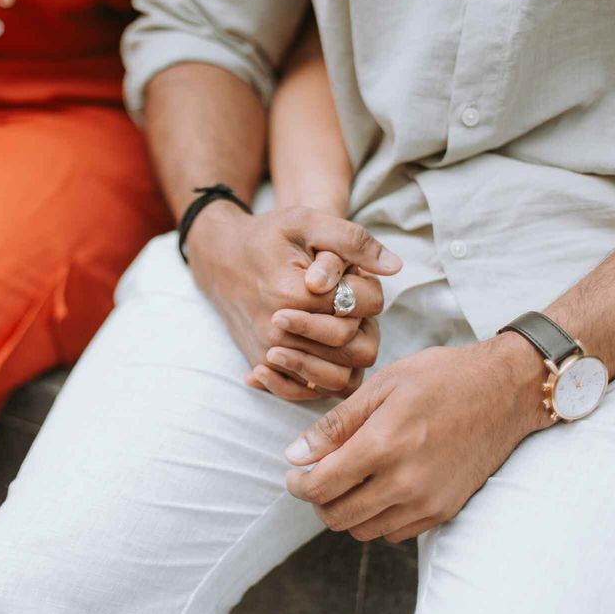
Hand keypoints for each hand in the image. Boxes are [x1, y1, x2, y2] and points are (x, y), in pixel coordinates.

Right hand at [187, 203, 399, 396]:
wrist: (220, 258)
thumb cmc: (267, 237)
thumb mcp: (306, 221)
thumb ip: (352, 240)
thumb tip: (394, 266)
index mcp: (295, 294)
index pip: (362, 306)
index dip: (369, 290)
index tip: (353, 276)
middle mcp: (280, 331)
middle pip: (355, 347)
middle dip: (361, 324)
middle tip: (346, 303)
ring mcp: (269, 353)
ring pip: (337, 378)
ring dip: (348, 356)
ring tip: (339, 327)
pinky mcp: (262, 365)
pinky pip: (306, 392)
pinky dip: (322, 379)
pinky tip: (323, 353)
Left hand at [284, 332, 548, 542]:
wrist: (506, 391)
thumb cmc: (441, 377)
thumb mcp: (382, 385)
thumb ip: (336, 424)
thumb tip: (295, 455)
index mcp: (383, 445)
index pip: (321, 486)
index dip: (297, 484)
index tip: (294, 473)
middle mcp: (404, 482)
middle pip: (337, 516)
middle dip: (317, 499)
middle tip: (316, 476)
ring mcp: (427, 502)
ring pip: (363, 531)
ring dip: (346, 511)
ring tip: (347, 481)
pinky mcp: (445, 510)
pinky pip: (394, 533)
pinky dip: (376, 518)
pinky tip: (378, 488)